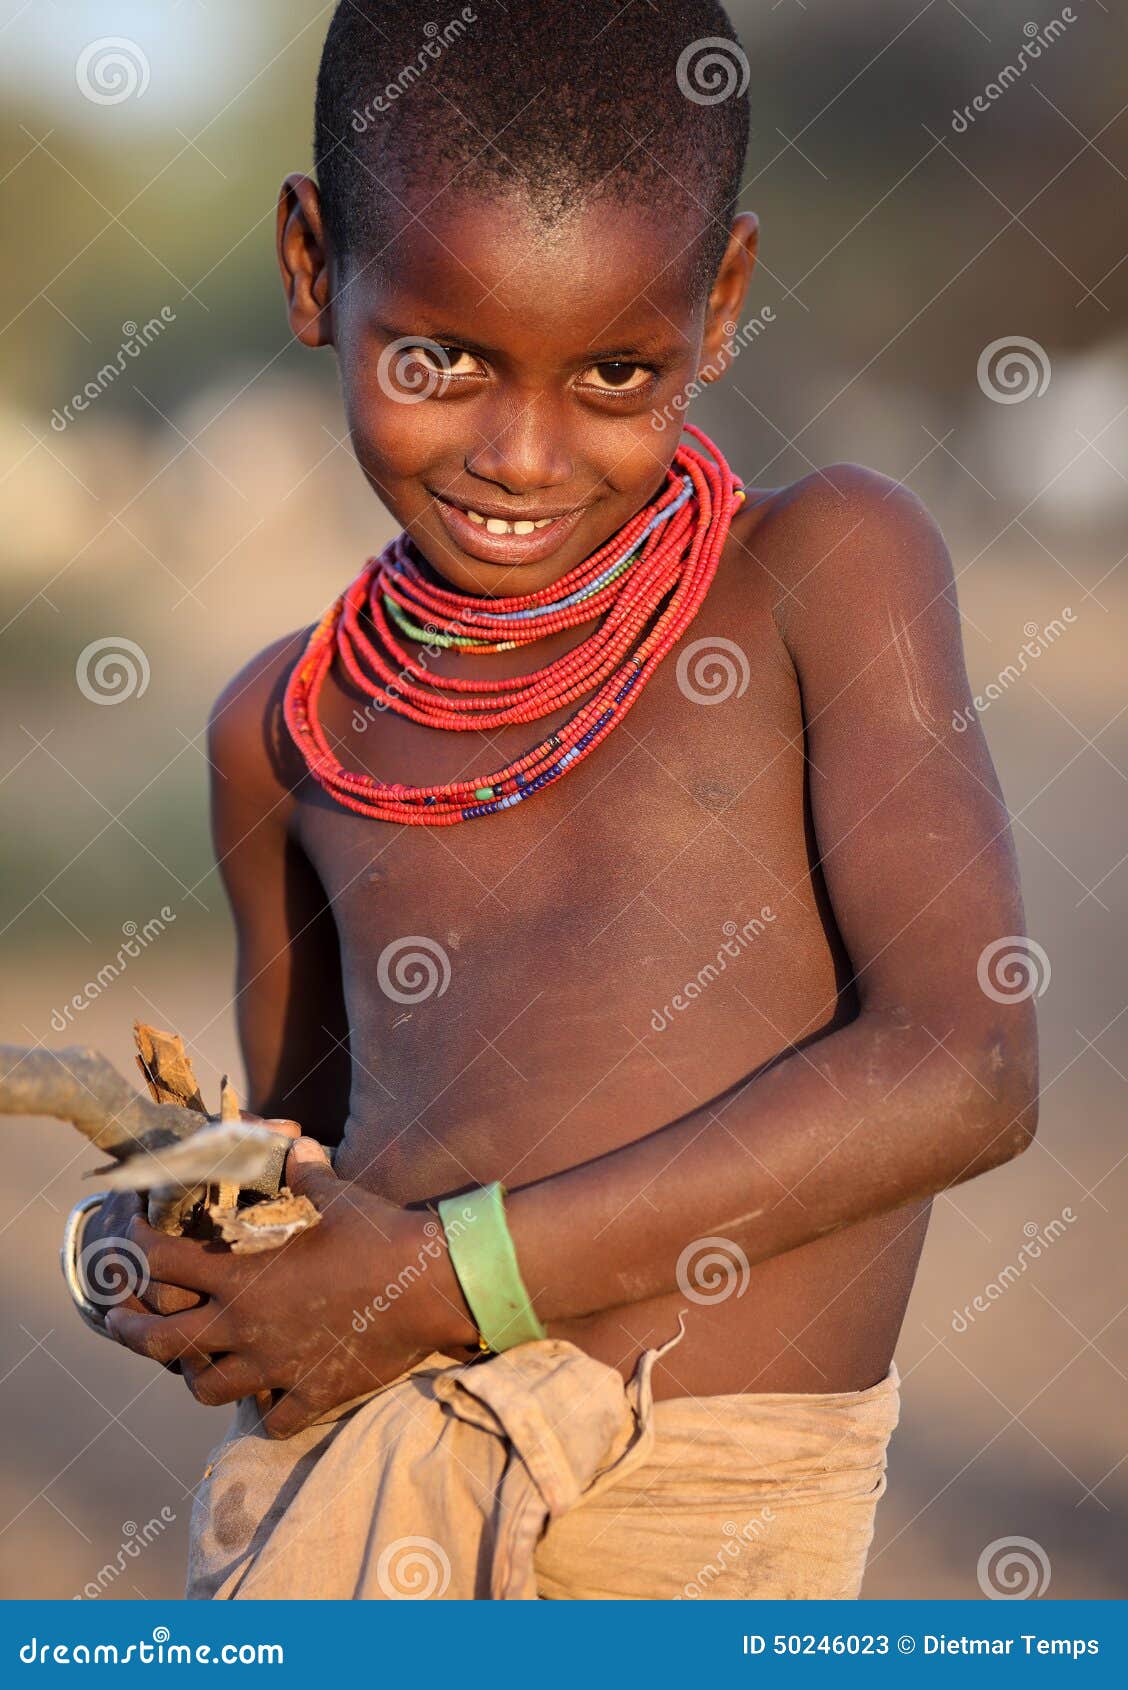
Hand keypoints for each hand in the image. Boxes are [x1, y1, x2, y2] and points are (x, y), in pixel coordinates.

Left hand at [103, 1139, 475, 1436]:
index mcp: (243, 1277)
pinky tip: (269, 1395)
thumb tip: (295, 1145)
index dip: (140, 1250)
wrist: (431, 1285)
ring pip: (208, 1389)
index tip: (132, 1243)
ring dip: (197, 1374)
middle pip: (163, 1343)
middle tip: (119, 1323)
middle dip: (132, 1332)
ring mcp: (277, 1366)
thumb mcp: (337, 1195)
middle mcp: (248, 1327)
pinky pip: (273, 1418)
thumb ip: (304, 1174)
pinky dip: (265, 1409)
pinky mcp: (313, 1393)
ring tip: (196, 1363)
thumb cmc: (380, 1234)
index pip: (166, 1264)